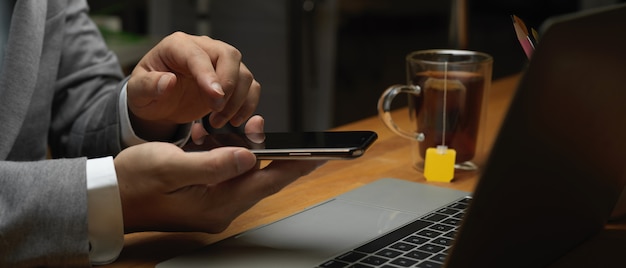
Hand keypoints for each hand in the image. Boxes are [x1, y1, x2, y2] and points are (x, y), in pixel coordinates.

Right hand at [114, 142, 324, 232]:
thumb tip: (249, 156)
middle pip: (261, 177)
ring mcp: (215, 203)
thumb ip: (213, 164)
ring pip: (245, 172)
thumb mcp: (171, 166)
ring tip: (233, 130)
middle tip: (261, 127)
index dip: (296, 166)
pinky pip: (228, 173)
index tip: (320, 154)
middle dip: (267, 150)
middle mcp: (222, 207)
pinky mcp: (207, 196)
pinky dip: (226, 154)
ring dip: (243, 149)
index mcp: (218, 203)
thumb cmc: (134, 183)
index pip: (268, 181)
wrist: (108, 199)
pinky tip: (212, 140)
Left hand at [126, 32, 260, 140]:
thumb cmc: (149, 93)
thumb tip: (168, 81)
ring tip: (217, 121)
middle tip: (216, 110)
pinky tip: (234, 120)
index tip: (214, 96)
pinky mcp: (233, 81)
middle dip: (229, 85)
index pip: (198, 55)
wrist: (159, 104)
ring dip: (237, 101)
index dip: (208, 75)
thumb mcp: (137, 92)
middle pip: (230, 56)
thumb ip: (149, 86)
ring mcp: (221, 64)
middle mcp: (204, 50)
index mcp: (178, 46)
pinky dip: (248, 105)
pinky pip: (251, 88)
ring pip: (244, 74)